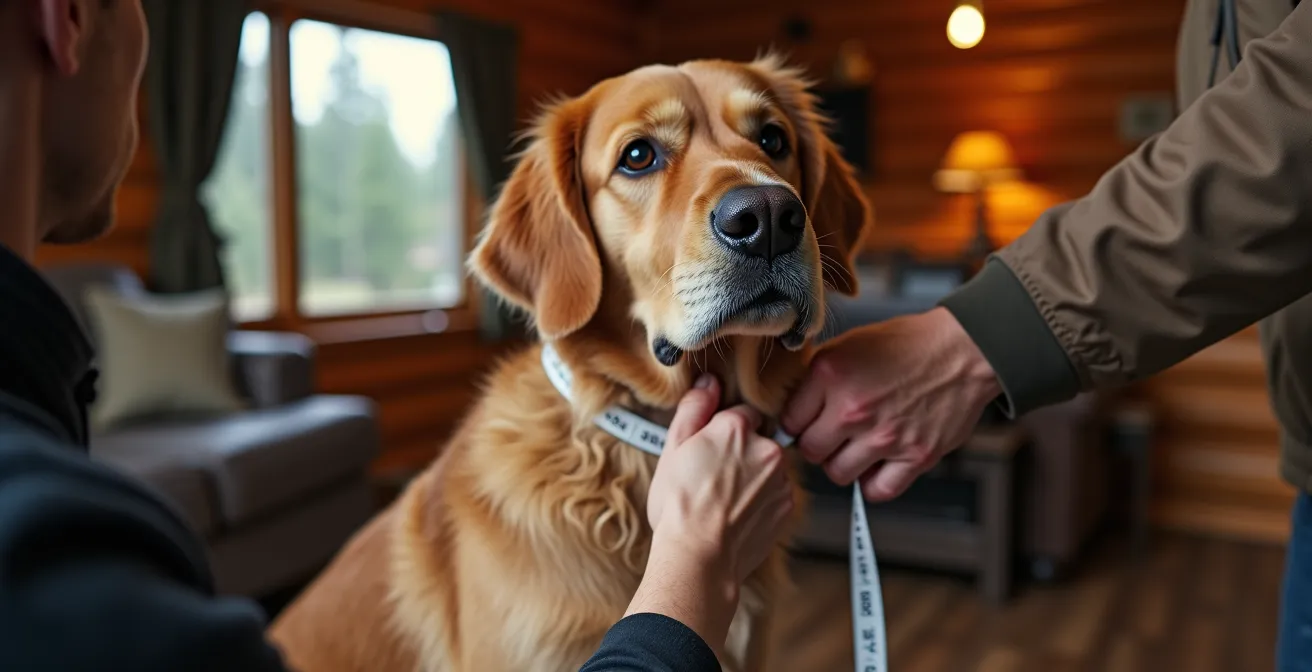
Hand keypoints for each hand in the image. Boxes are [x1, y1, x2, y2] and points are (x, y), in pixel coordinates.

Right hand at [647, 374, 793, 584]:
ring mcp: (781, 480)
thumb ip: (694, 409)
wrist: (699, 558)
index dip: (722, 432)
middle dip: (741, 454)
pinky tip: (737, 515)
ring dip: (754, 477)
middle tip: (714, 478)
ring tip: (725, 501)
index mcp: (736, 429)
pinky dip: (762, 501)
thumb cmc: (679, 506)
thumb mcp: (673, 449)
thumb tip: (708, 383)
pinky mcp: (787, 507)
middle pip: (758, 440)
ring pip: (769, 468)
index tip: (710, 450)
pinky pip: (776, 494)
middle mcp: (766, 449)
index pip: (741, 414)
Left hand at [781, 307, 1002, 502]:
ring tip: (856, 447)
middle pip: (811, 452)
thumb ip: (818, 377)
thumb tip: (794, 407)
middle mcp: (854, 409)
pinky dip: (873, 483)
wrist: (961, 350)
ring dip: (844, 464)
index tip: (805, 424)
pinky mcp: (915, 455)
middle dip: (818, 444)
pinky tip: (876, 466)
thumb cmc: (908, 344)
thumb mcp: (849, 344)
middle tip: (831, 435)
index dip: (796, 424)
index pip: (790, 421)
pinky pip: (878, 490)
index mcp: (831, 375)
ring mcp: (885, 436)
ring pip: (838, 474)